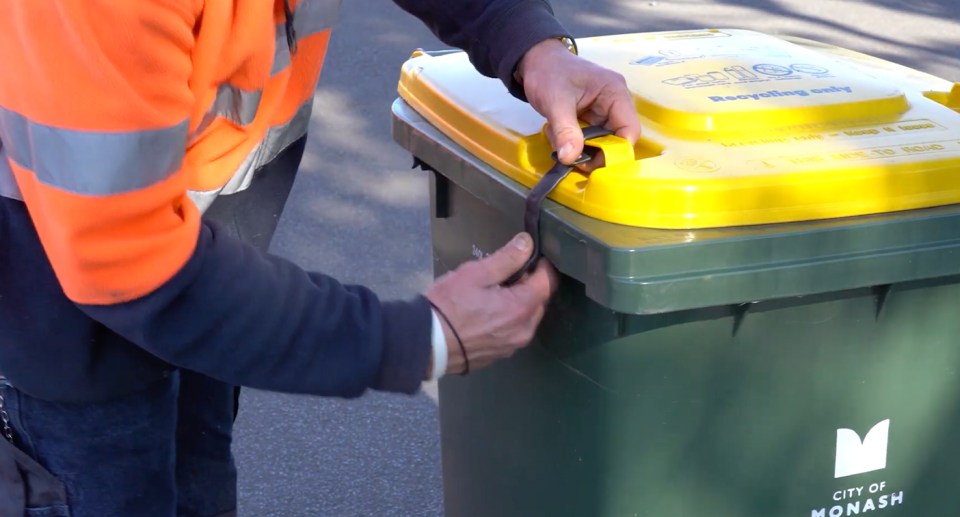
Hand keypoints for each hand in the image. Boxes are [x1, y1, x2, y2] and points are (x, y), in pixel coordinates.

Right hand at [425, 233, 558, 374]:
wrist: (426, 344)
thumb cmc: (449, 305)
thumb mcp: (476, 274)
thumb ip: (506, 258)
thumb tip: (527, 243)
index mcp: (522, 308)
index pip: (548, 283)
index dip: (543, 267)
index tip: (532, 256)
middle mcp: (524, 331)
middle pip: (538, 302)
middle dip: (530, 286)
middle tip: (508, 274)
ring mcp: (511, 347)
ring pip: (526, 319)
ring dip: (518, 304)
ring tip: (495, 294)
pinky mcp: (498, 356)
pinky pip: (512, 333)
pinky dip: (507, 321)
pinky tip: (487, 315)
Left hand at [516, 38, 641, 170]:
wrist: (536, 60)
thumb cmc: (549, 72)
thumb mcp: (555, 102)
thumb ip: (565, 131)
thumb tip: (570, 158)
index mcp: (615, 93)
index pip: (629, 130)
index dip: (616, 151)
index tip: (592, 163)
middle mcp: (615, 102)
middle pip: (616, 139)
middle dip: (593, 151)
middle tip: (570, 158)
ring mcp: (603, 110)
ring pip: (600, 141)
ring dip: (579, 147)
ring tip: (557, 138)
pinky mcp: (591, 116)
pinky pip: (588, 137)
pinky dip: (572, 141)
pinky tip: (556, 132)